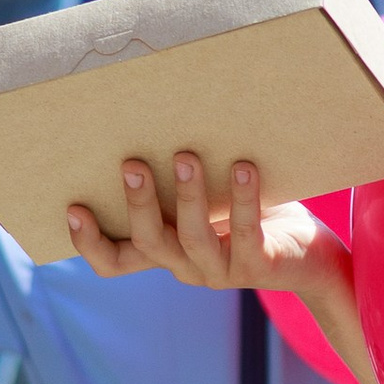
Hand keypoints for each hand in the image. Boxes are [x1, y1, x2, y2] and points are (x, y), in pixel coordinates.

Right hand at [66, 151, 341, 300]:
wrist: (311, 256)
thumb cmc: (251, 213)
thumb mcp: (209, 198)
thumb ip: (181, 176)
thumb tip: (157, 113)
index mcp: (166, 251)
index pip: (114, 262)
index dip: (89, 242)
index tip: (73, 207)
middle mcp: (186, 266)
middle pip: (148, 243)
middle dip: (137, 204)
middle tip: (132, 164)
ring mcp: (221, 270)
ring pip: (192, 239)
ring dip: (188, 196)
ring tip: (187, 156)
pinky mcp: (259, 265)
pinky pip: (245, 233)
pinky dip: (242, 199)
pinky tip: (243, 168)